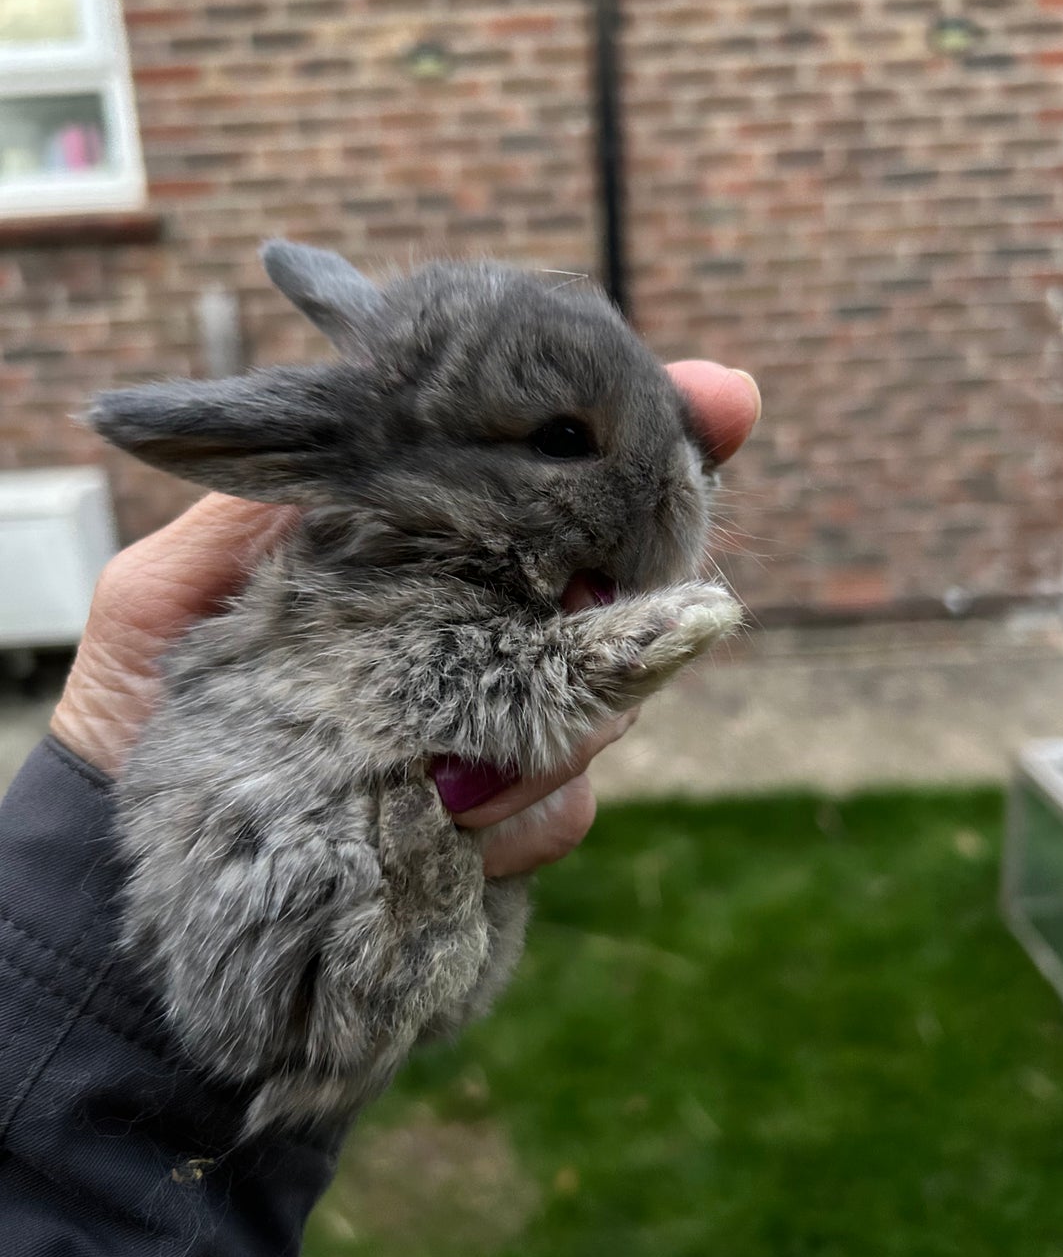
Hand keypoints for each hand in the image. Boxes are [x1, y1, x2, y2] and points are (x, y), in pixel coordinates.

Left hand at [50, 362, 759, 876]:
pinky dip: (517, 817)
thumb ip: (258, 509)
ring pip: (606, 708)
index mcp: (421, 557)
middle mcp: (478, 631)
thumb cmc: (150, 697)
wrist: (143, 852)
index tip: (725, 404)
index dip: (650, 442)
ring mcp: (499, 727)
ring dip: (555, 729)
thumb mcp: (173, 584)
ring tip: (445, 765)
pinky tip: (446, 822)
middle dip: (618, 612)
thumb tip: (355, 431)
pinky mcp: (498, 820)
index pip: (549, 490)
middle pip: (614, 597)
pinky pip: (563, 809)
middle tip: (578, 623)